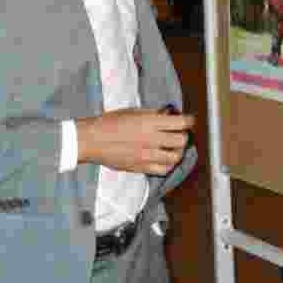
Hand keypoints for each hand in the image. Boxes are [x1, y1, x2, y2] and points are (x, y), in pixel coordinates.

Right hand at [76, 107, 193, 175]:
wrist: (92, 140)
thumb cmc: (110, 123)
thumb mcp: (133, 112)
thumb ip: (153, 115)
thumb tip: (167, 116)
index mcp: (150, 122)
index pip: (181, 122)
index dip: (189, 121)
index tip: (189, 121)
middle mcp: (152, 139)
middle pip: (182, 141)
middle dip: (184, 136)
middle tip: (181, 134)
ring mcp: (147, 155)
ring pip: (176, 157)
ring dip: (178, 152)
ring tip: (174, 148)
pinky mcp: (141, 167)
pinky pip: (163, 170)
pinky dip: (168, 165)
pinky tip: (165, 160)